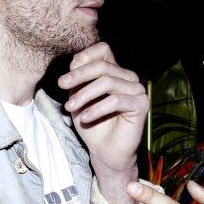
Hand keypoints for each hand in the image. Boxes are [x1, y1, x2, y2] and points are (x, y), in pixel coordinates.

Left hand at [58, 42, 147, 203]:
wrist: (104, 152)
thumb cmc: (92, 125)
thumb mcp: (79, 98)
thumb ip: (78, 79)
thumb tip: (75, 62)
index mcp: (115, 72)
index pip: (103, 51)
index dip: (84, 58)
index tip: (65, 79)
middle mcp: (129, 78)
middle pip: (103, 66)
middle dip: (79, 76)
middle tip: (62, 86)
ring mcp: (137, 90)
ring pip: (108, 82)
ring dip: (85, 94)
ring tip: (71, 107)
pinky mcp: (141, 104)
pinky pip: (116, 100)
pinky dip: (97, 108)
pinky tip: (85, 118)